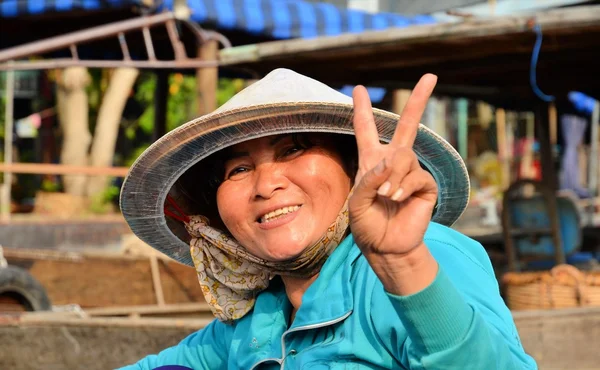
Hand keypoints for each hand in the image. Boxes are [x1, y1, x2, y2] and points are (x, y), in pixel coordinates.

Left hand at [348, 75, 438, 293]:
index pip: (366, 129)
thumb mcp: (357, 201)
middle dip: (418, 100)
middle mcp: (393, 161)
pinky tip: (398, 198)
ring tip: (386, 195)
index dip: (361, 110)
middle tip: (431, 76)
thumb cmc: (367, 224)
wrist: (385, 246)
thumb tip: (390, 162)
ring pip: (404, 157)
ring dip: (392, 177)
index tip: (358, 89)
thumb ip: (369, 179)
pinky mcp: (425, 185)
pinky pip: (416, 175)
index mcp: (371, 160)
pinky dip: (404, 187)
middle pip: (407, 125)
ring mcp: (411, 172)